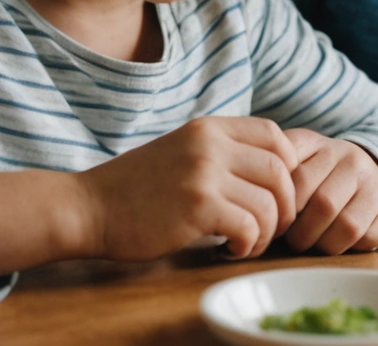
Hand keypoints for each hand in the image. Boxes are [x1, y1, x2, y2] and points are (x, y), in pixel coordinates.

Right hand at [77, 117, 299, 260]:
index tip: (276, 193)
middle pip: (280, 170)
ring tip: (248, 243)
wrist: (89, 207)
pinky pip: (249, 227)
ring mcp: (204, 174)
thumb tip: (272, 171)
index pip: (275, 134)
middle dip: (286, 204)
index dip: (288, 165)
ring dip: (268, 232)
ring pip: (269, 203)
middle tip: (271, 226)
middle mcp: (210, 144)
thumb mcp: (181, 151)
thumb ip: (221, 152)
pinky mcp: (197, 207)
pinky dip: (248, 245)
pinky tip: (230, 250)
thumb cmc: (136, 188)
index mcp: (208, 128)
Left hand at [279, 130, 377, 253]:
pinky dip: (344, 247)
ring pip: (346, 225)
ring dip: (321, 243)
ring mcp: (373, 186)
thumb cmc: (319, 171)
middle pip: (323, 204)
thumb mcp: (296, 157)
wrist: (368, 170)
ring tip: (307, 243)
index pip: (298, 178)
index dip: (282, 207)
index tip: (274, 219)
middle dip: (299, 232)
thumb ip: (276, 167)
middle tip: (288, 240)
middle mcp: (352, 160)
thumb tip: (253, 197)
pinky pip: (365, 238)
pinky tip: (331, 241)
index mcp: (322, 144)